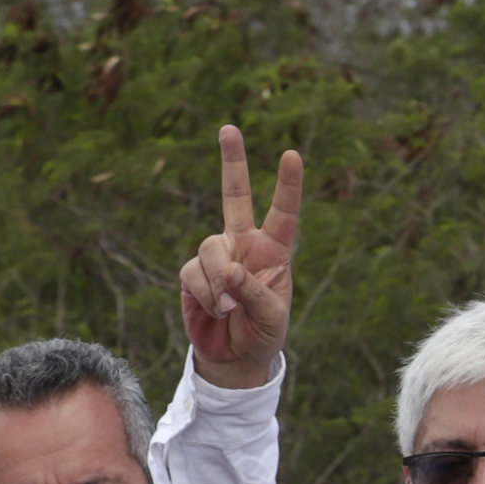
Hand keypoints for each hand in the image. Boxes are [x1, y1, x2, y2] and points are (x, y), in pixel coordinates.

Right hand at [178, 125, 300, 387]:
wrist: (235, 356)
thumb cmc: (263, 334)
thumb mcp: (271, 318)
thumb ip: (252, 292)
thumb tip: (228, 270)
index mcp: (275, 252)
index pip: (283, 213)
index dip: (287, 186)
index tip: (291, 154)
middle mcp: (244, 244)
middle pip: (234, 196)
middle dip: (232, 162)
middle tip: (229, 127)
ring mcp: (217, 255)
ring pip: (210, 249)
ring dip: (219, 283)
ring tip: (230, 309)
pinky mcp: (193, 271)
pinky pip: (194, 273)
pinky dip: (205, 295)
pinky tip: (215, 310)